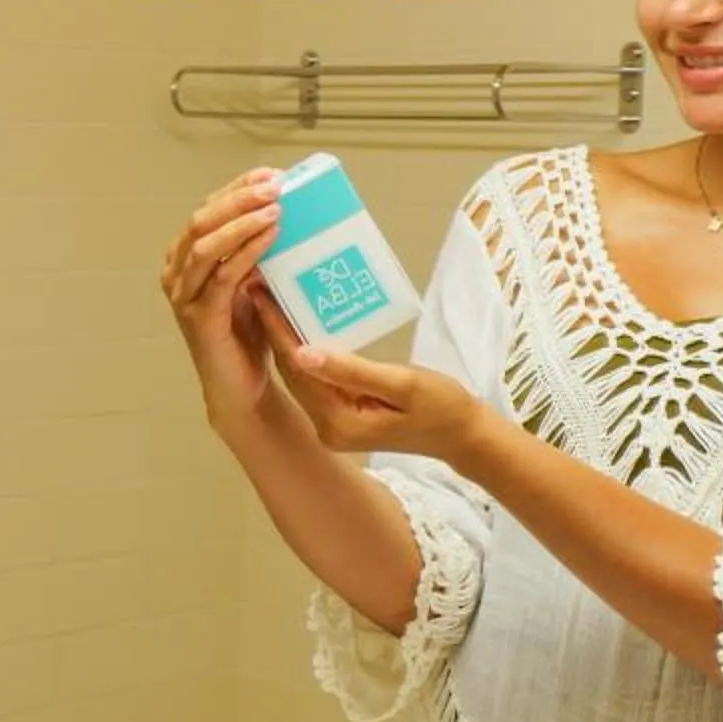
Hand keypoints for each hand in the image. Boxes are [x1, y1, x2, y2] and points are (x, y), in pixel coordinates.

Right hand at [160, 169, 291, 437]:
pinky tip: (270, 237)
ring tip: (275, 207)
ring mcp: (183, 296)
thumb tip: (284, 211)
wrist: (242, 390)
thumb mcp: (253, 283)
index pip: (208, 210)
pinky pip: (221, 275)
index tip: (272, 174)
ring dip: (240, 220)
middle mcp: (176, 273)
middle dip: (238, 197)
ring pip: (205, 243)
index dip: (237, 188)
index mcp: (185, 259)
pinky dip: (246, 251)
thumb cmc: (249, 335)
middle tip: (274, 185)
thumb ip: (255, 253)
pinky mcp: (199, 317)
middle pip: (201, 220)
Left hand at [263, 289, 483, 462]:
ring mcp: (332, 426)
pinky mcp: (340, 417)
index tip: (260, 293)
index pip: (298, 369)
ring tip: (274, 299)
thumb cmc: (442, 406)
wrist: (462, 434)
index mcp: (338, 422)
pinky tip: (300, 326)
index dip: (277, 329)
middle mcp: (326, 428)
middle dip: (275, 330)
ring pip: (302, 375)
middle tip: (260, 287)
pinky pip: (316, 380)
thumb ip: (352, 370)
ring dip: (287, 339)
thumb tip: (302, 351)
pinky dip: (306, 352)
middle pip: (293, 372)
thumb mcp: (402, 383)